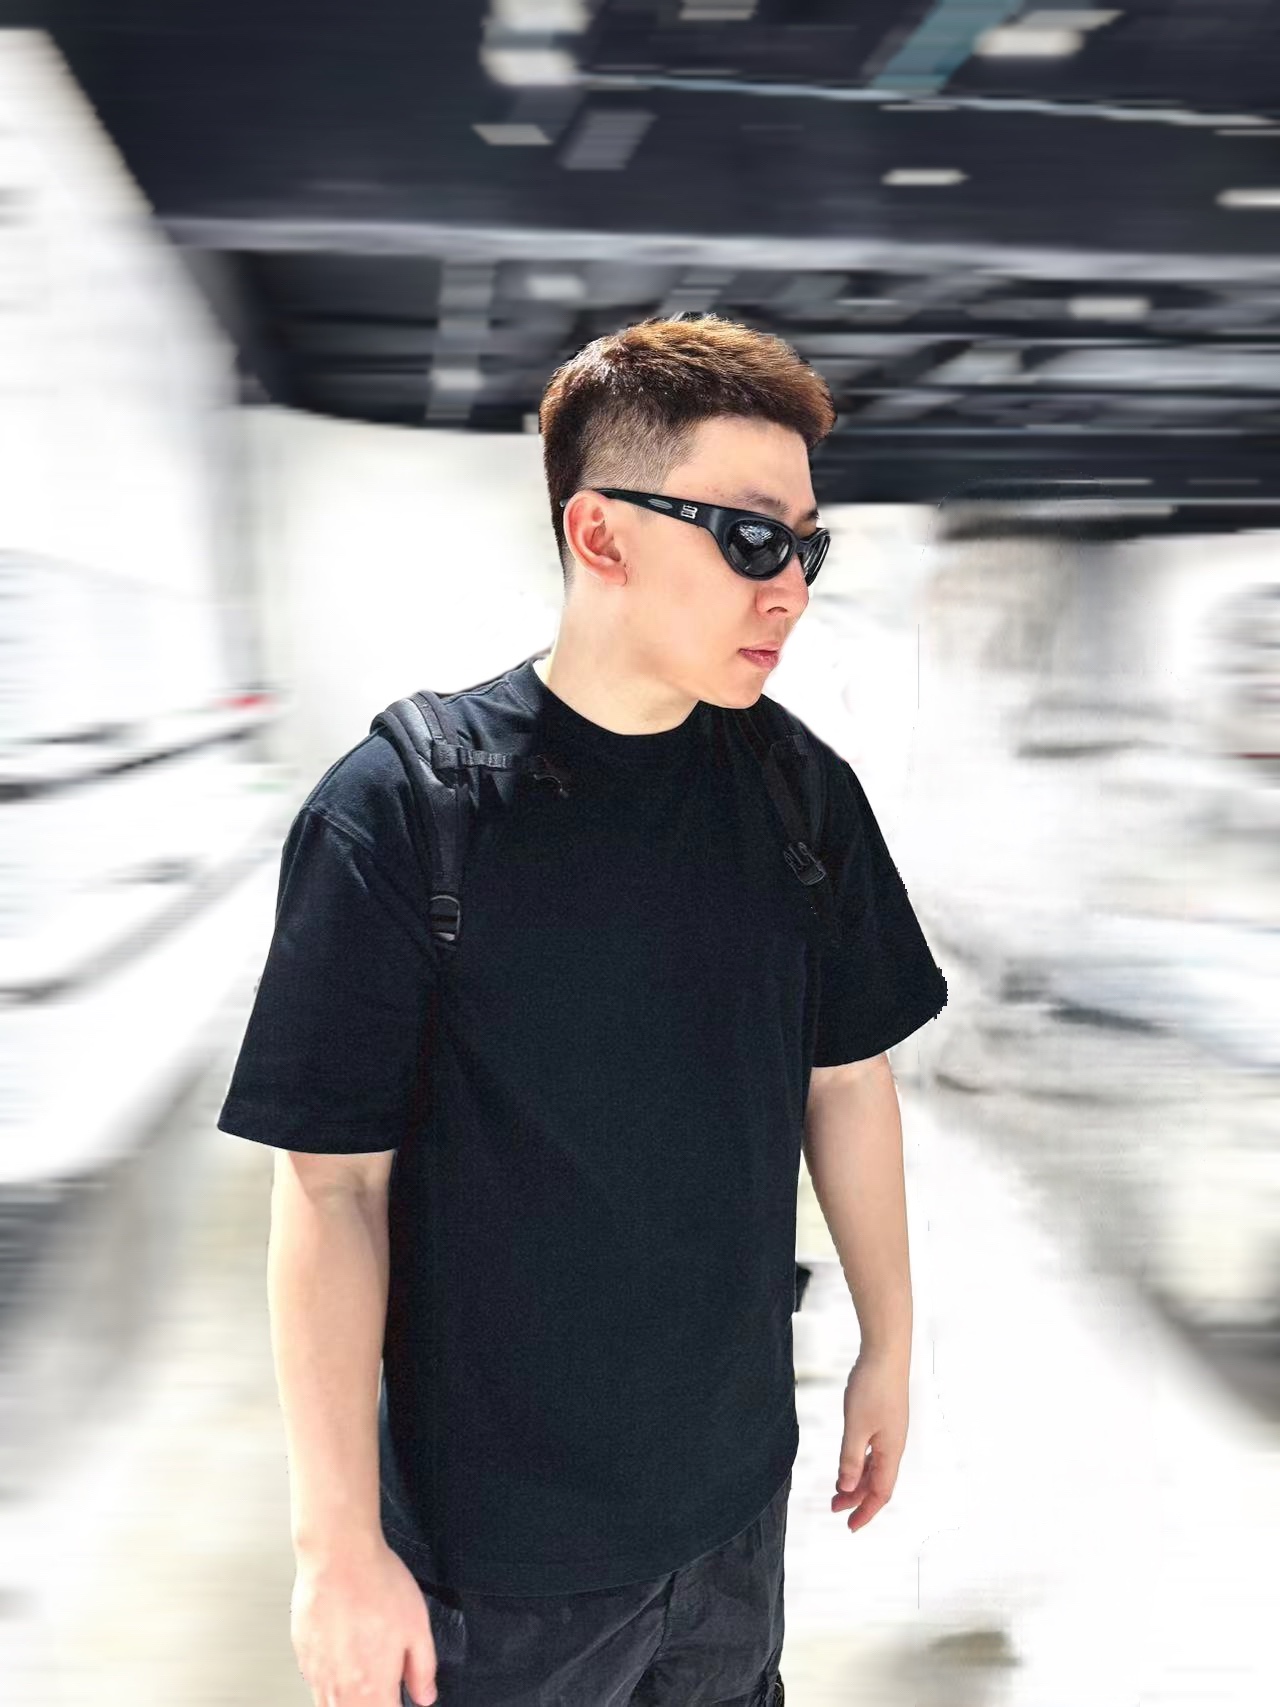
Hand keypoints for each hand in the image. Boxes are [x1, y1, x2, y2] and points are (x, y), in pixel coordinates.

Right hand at [291, 1535, 438, 1704]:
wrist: (339, 1554)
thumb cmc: (376, 1582)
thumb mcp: (418, 1625)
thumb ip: (422, 1668)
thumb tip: (425, 1695)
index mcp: (374, 1686)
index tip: (400, 1697)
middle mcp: (341, 1688)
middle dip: (372, 1705)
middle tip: (382, 1691)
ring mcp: (316, 1673)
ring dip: (349, 1701)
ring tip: (362, 1679)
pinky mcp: (302, 1655)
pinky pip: (314, 1686)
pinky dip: (329, 1686)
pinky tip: (341, 1666)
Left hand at [831, 1348, 908, 1533]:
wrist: (885, 1352)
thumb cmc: (872, 1387)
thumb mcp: (856, 1426)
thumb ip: (851, 1459)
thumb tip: (847, 1488)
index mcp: (891, 1451)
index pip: (881, 1493)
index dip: (866, 1512)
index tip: (850, 1527)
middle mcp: (894, 1445)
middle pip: (878, 1483)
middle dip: (857, 1500)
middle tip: (834, 1510)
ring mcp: (890, 1432)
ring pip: (875, 1467)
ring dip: (857, 1481)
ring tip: (837, 1491)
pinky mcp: (884, 1420)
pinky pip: (874, 1452)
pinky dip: (860, 1463)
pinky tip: (848, 1463)